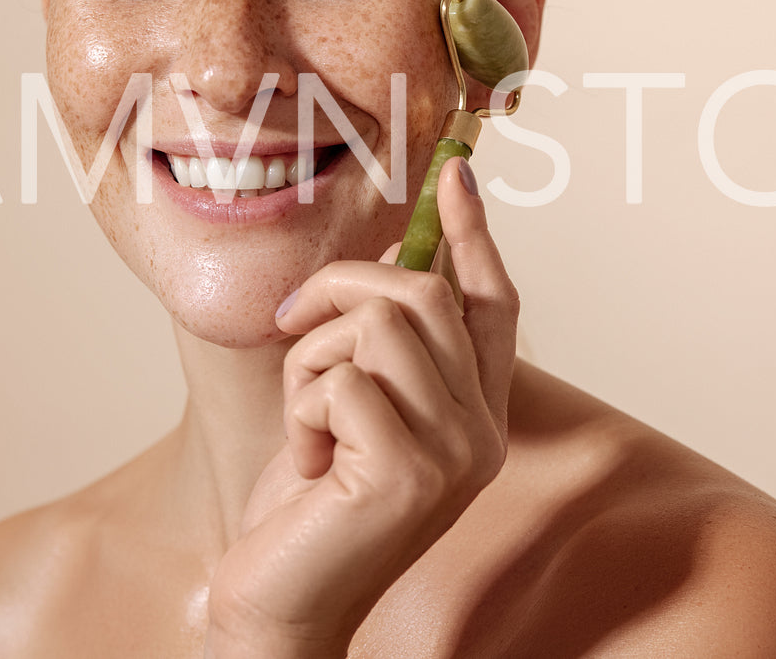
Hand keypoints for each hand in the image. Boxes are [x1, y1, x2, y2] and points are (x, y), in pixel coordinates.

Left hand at [203, 158, 517, 656]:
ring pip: (377, 324)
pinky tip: (306, 460)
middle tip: (290, 324)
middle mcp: (481, 432)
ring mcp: (453, 455)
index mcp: (477, 412)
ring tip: (307, 420)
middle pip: (421, 294)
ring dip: (310, 358)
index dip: (473, 233)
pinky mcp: (407, 474)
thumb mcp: (352, 407)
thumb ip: (381, 345)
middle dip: (337, 289)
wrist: (281, 604)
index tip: (454, 171)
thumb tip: (386, 260)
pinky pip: (340, 379)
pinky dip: (301, 407)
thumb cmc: (309, 505)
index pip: (493, 302)